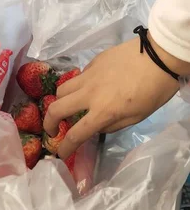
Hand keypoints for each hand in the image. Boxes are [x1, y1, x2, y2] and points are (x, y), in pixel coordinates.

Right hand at [43, 36, 188, 158]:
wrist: (161, 56)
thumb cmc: (154, 91)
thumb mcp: (137, 117)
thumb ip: (112, 125)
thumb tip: (96, 126)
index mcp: (103, 112)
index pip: (76, 135)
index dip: (65, 147)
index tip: (60, 153)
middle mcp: (89, 94)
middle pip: (56, 109)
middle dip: (49, 123)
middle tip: (52, 129)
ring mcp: (89, 75)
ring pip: (61, 90)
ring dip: (59, 102)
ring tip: (67, 106)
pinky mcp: (93, 62)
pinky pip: (77, 77)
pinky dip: (77, 86)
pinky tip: (88, 88)